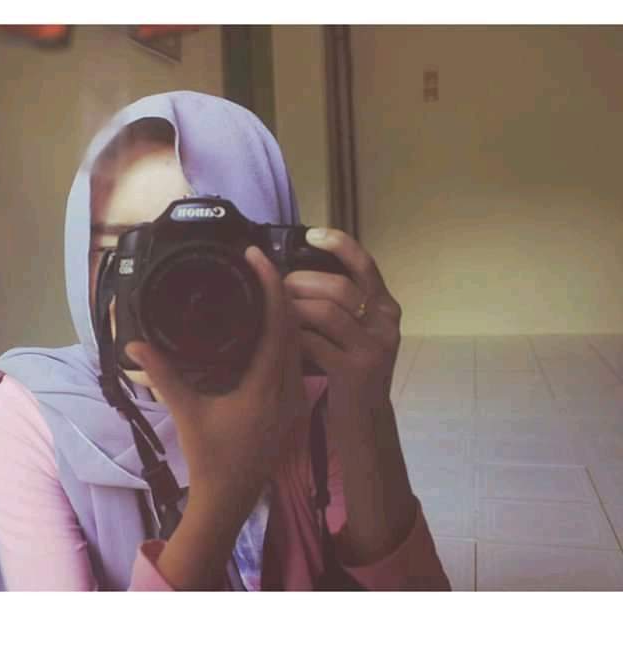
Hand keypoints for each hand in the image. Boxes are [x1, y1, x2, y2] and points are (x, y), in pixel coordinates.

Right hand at [125, 245, 306, 519]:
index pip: (278, 324)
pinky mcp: (298, 406)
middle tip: (260, 264)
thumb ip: (162, 374)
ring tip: (267, 287)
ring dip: (289, 313)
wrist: (231, 500)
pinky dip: (290, 337)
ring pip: (302, 344)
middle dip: (282, 292)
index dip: (271, 286)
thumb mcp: (186, 412)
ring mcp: (299, 399)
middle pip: (295, 328)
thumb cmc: (208, 458)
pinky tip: (276, 326)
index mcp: (266, 387)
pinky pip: (300, 360)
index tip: (257, 257)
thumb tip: (133, 343)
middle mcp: (290, 389)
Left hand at [283, 227, 401, 407]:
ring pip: (324, 311)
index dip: (339, 244)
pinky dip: (290, 336)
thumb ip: (338, 305)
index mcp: (385, 307)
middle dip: (299, 282)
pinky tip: (279, 339)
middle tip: (275, 288)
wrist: (366, 424)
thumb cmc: (349, 371)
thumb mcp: (354, 334)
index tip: (312, 235)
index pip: (365, 264)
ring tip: (274, 312)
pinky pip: (313, 342)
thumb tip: (295, 272)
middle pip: (337, 286)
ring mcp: (374, 348)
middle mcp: (386, 323)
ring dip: (291, 307)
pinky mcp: (356, 371)